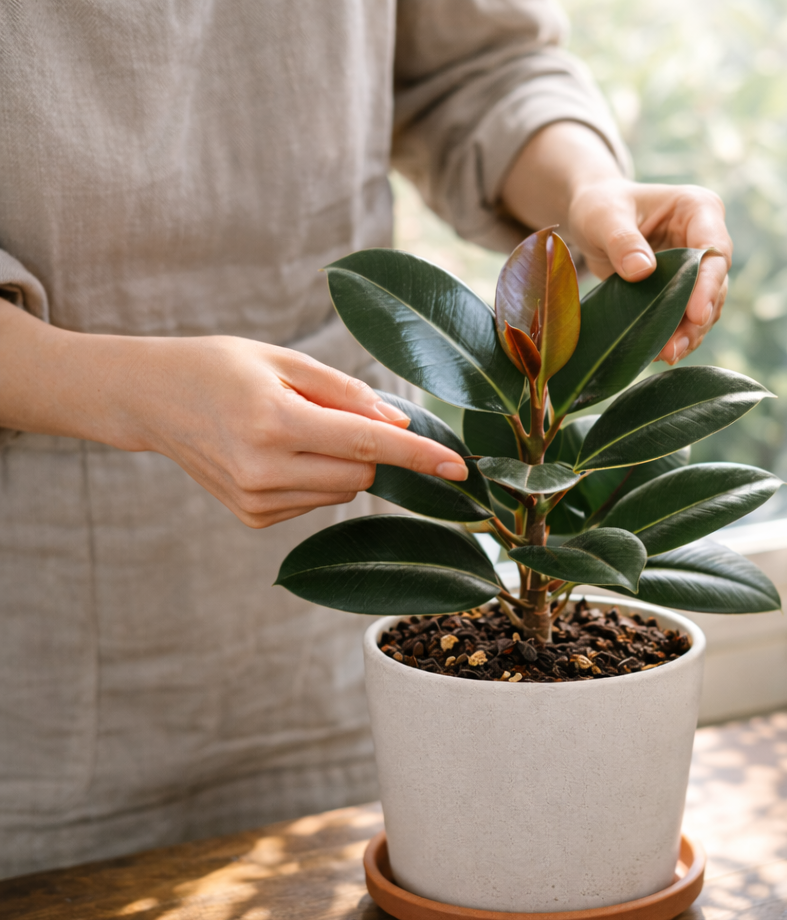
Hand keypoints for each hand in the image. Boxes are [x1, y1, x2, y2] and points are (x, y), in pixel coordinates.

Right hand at [125, 336, 469, 527]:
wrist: (151, 398)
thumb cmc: (221, 367)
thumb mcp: (284, 359)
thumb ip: (347, 393)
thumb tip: (401, 427)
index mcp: (273, 420)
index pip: (367, 445)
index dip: (419, 457)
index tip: (459, 469)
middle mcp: (263, 468)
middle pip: (361, 473)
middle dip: (367, 447)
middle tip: (330, 412)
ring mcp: (255, 500)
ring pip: (342, 491)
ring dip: (341, 463)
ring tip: (291, 428)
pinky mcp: (252, 517)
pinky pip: (316, 502)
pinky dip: (315, 477)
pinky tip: (277, 453)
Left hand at [567, 180, 730, 362]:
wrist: (592, 218)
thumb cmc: (599, 206)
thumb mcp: (603, 217)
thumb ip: (622, 241)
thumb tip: (641, 271)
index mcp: (698, 209)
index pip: (714, 250)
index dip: (708, 285)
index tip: (695, 314)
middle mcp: (705, 237)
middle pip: (715, 284)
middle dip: (696, 320)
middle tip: (673, 348)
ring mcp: (696, 266)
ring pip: (705, 306)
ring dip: (689, 334)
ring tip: (666, 356)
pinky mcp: (682, 288)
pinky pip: (686, 316)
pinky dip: (676, 335)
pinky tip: (659, 353)